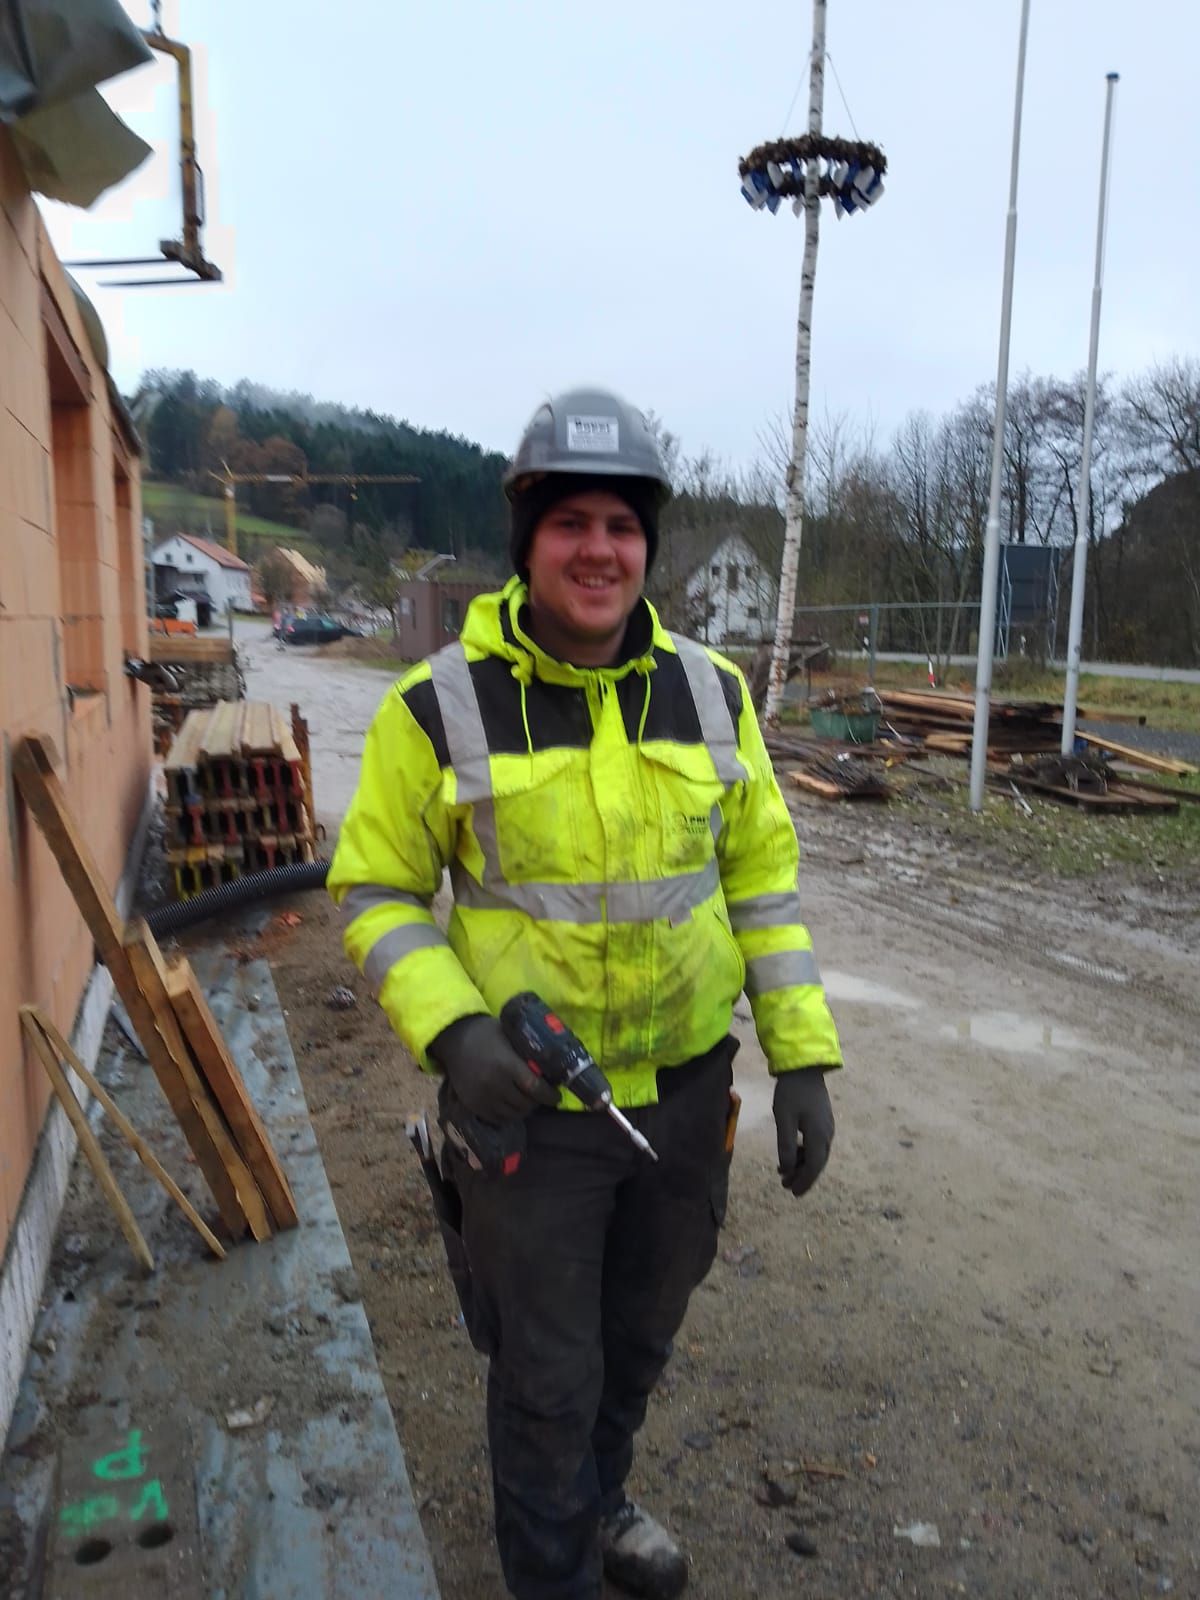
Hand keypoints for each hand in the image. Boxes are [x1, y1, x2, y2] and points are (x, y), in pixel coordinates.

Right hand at [430, 1014, 559, 1124]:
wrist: (454, 1039)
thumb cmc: (486, 1033)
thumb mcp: (510, 1035)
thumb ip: (526, 1052)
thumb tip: (550, 1064)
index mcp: (506, 1065)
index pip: (535, 1087)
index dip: (549, 1095)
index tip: (557, 1096)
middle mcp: (495, 1084)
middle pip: (525, 1104)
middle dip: (537, 1102)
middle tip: (541, 1096)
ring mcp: (483, 1097)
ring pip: (512, 1114)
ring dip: (523, 1110)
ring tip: (526, 1101)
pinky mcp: (473, 1105)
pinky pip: (496, 1119)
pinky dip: (507, 1115)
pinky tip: (511, 1106)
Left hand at [772, 1069, 834, 1197]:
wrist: (804, 1068)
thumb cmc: (791, 1093)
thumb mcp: (784, 1119)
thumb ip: (786, 1145)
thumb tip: (787, 1169)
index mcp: (819, 1136)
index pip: (813, 1166)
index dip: (804, 1181)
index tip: (792, 1192)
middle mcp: (827, 1134)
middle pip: (818, 1163)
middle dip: (803, 1176)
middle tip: (786, 1185)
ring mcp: (827, 1126)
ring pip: (817, 1154)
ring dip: (803, 1164)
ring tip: (785, 1170)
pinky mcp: (823, 1120)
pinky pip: (817, 1144)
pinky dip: (805, 1153)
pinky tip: (793, 1152)